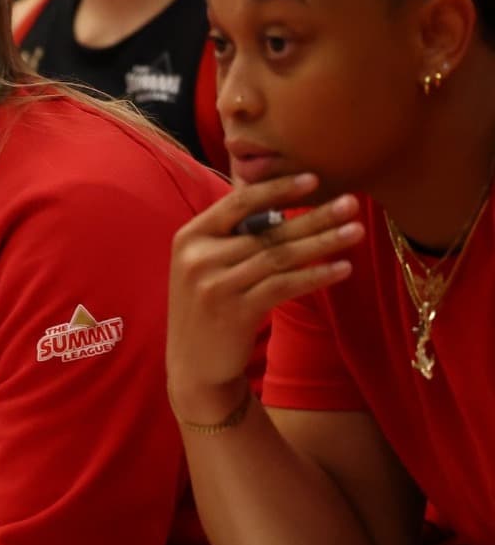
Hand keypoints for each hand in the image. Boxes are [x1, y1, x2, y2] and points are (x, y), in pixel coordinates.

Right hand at [167, 173, 363, 421]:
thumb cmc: (207, 307)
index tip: (314, 179)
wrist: (193, 365)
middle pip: (268, 231)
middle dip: (314, 215)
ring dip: (323, 243)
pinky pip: (284, 286)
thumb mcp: (205, 265)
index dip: (277, 189)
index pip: (238, 203)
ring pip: (280, 257)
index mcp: (190, 236)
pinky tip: (342, 268)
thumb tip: (278, 204)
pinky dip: (316, 276)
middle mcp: (199, 257)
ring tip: (356, 232)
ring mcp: (215, 284)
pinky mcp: (235, 311)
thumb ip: (232, 237)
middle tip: (351, 203)